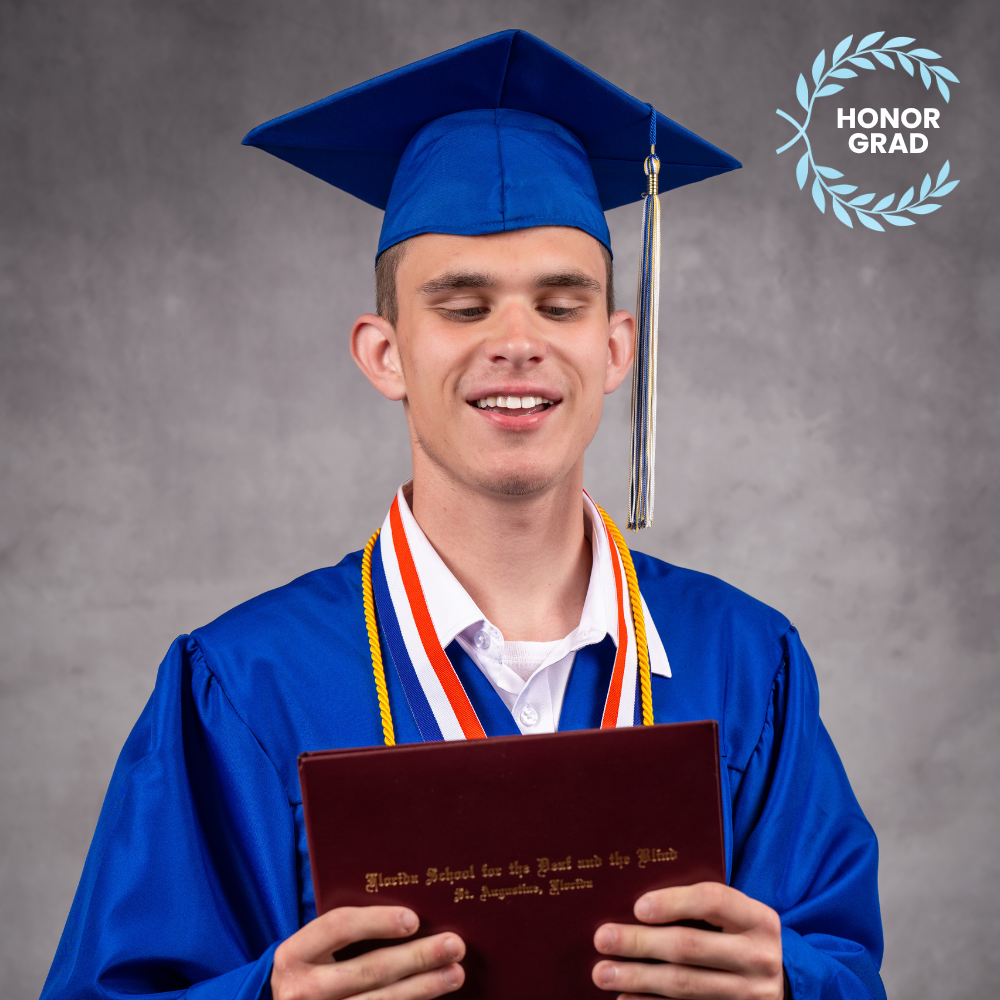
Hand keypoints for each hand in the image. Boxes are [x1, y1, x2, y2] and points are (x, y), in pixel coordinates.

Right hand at [271, 906, 464, 999]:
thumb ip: (348, 930)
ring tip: (455, 973)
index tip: (414, 919)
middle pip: (369, 971)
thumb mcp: (314, 947)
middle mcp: (301, 991)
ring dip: (423, 988)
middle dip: (417, 957)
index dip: (377, 921)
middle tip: (454, 944)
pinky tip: (431, 997)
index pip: (338, 927)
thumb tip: (410, 913)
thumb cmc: (311, 967)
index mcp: (294, 954)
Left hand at [592, 882, 783, 999]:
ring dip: (638, 978)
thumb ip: (702, 907)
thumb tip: (638, 905)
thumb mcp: (737, 916)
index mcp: (758, 919)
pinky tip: (625, 998)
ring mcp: (751, 996)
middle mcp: (758, 958)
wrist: (782, 983)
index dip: (673, 902)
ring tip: (603, 972)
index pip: (713, 901)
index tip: (637, 907)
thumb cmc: (741, 937)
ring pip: (685, 985)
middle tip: (602, 938)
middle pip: (690, 947)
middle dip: (640, 943)